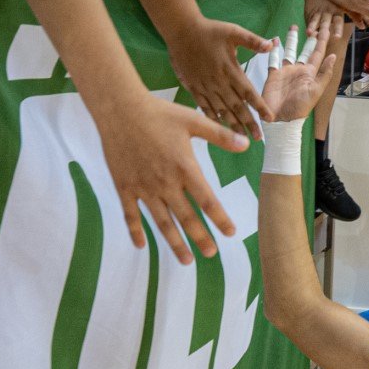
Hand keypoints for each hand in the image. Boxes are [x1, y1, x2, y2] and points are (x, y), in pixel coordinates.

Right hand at [98, 96, 248, 264]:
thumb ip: (220, 136)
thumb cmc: (159, 113)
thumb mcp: (193, 120)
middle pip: (187, 217)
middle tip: (211, 254)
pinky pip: (130, 215)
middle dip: (200, 238)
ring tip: (186, 260)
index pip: (207, 200)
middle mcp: (165, 183)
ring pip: (162, 222)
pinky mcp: (124, 187)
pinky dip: (136, 231)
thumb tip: (247, 145)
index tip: (230, 233)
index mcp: (185, 168)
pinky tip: (142, 246)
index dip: (219, 219)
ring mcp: (143, 187)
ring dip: (175, 242)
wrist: (120, 109)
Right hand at [166, 17, 274, 137]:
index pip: (248, 92)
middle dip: (248, 122)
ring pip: (220, 110)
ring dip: (232, 125)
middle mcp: (218, 81)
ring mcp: (204, 86)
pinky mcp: (193, 87)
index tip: (270, 118)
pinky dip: (212, 117)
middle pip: (236, 106)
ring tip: (241, 138)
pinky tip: (218, 127)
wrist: (181, 31)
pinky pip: (203, 106)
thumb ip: (253, 41)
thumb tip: (273, 44)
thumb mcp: (233, 31)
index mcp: (230, 69)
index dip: (260, 106)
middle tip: (259, 137)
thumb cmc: (209, 30)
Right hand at [261, 14, 341, 120]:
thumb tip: (333, 55)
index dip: (321, 41)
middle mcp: (299, 70)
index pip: (318, 54)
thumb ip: (324, 73)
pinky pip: (274, 59)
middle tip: (313, 25)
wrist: (281, 120)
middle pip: (305, 50)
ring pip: (289, 51)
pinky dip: (273, 50)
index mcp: (310, 73)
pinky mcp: (274, 74)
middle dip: (309, 38)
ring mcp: (286, 71)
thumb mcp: (316, 90)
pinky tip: (273, 40)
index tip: (325, 28)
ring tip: (293, 27)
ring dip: (291, 40)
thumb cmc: (300, 106)